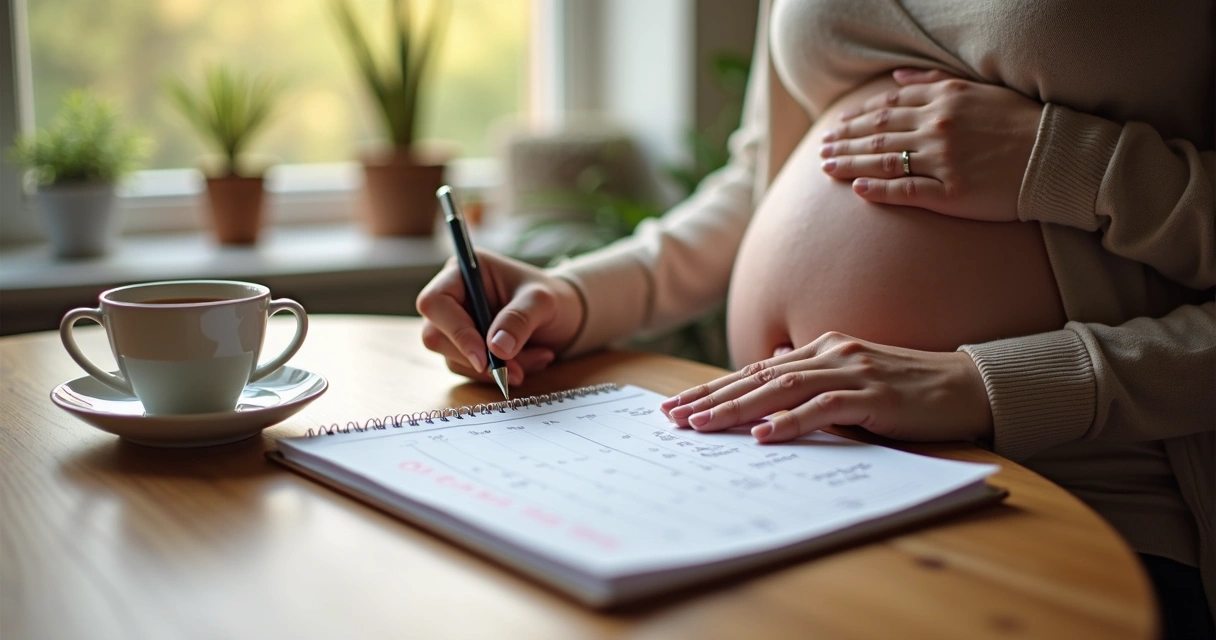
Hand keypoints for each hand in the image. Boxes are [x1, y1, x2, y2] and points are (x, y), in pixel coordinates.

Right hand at [417, 250, 584, 385]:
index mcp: (464, 272)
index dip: (454, 330)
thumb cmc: (553, 297)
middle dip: (478, 358)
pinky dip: (501, 373)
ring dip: (496, 369)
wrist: (567, 317)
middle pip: (436, 336)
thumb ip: (519, 319)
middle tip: (515, 370)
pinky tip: (533, 360)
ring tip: (539, 357)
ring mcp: (456, 325)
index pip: (436, 302)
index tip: (483, 357)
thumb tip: (496, 348)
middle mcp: (453, 297)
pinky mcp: (465, 349)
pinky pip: (470, 371)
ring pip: (455, 359)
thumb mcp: (542, 302)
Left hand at [660, 332, 992, 443]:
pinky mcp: (874, 394)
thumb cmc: (909, 389)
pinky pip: (825, 408)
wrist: (969, 386)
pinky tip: (762, 435)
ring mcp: (852, 370)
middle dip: (711, 398)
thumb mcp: (852, 379)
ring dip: (737, 409)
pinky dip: (791, 421)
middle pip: (758, 377)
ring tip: (702, 426)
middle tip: (672, 417)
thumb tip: (770, 372)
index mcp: (823, 349)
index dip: (715, 388)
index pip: (756, 371)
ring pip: (781, 389)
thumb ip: (812, 377)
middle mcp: (831, 352)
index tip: (679, 406)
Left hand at [819, 69, 1042, 221]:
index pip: (887, 109)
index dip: (857, 118)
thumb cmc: (1023, 122)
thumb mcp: (980, 90)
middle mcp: (938, 128)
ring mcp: (943, 161)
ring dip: (850, 164)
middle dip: (845, 141)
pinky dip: (878, 191)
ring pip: (883, 161)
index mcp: (944, 101)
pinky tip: (856, 192)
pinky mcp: (951, 194)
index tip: (837, 126)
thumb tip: (897, 80)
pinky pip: (905, 191)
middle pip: (877, 134)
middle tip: (821, 149)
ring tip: (826, 168)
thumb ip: (934, 84)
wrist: (1060, 157)